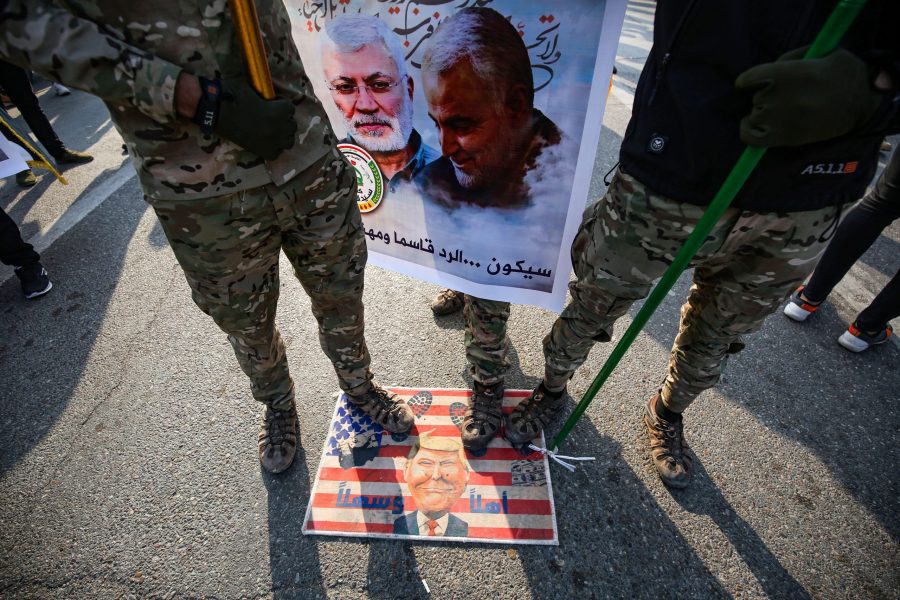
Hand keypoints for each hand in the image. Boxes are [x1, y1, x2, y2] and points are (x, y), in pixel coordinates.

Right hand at [216, 77, 296, 159]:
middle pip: (292, 126)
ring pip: (288, 141)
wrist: (215, 110)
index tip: (271, 103)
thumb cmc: (232, 94)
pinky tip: (264, 141)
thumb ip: (266, 94)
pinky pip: (276, 154)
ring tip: (270, 130)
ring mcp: (273, 141)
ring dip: (282, 135)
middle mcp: (281, 127)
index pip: (291, 108)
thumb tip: (269, 95)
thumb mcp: (253, 87)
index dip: (280, 105)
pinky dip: (272, 149)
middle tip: (270, 117)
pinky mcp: (262, 152)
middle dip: (283, 120)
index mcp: (281, 110)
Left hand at [735, 47, 883, 146]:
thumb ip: (791, 58)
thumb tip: (771, 67)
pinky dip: (747, 130)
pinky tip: (753, 124)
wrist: (862, 104)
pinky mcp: (781, 138)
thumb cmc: (844, 75)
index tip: (755, 82)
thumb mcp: (821, 52)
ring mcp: (777, 119)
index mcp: (784, 74)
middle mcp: (777, 97)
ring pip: (754, 114)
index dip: (750, 80)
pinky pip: (749, 137)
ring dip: (763, 111)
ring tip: (783, 110)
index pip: (748, 78)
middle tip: (788, 96)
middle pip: (755, 96)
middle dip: (766, 94)